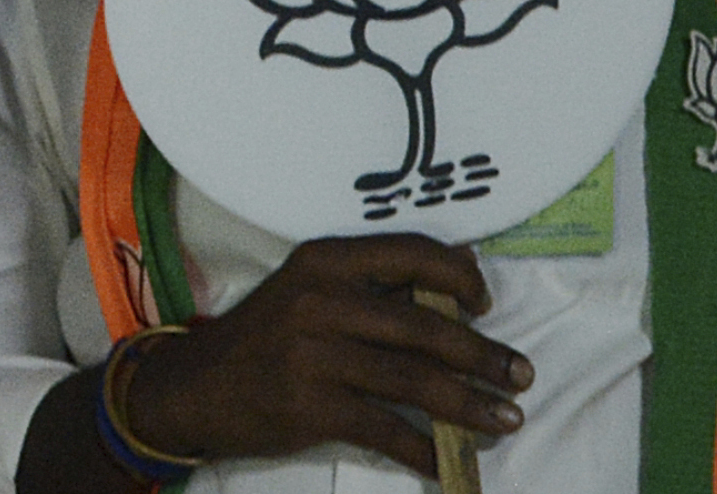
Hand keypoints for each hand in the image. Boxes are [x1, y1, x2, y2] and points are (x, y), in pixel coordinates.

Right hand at [126, 235, 531, 477]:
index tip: (486, 304)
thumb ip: (377, 280)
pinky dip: (425, 449)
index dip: (460, 278)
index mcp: (325, 261)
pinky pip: (385, 429)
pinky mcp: (309, 407)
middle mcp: (320, 301)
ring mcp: (313, 356)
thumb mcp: (310, 289)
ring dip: (470, 404)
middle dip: (483, 355)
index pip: (411, 254)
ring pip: (413, 380)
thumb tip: (462, 268)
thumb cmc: (265, 335)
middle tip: (521, 375)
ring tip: (507, 419)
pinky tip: (448, 462)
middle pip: (423, 326)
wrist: (195, 386)